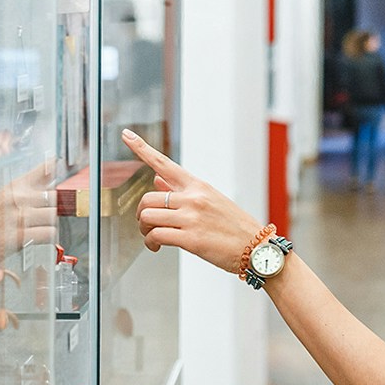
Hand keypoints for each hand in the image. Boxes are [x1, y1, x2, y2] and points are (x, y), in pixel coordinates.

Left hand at [122, 129, 264, 274]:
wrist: (258, 248)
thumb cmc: (235, 227)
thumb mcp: (211, 201)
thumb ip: (181, 192)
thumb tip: (157, 181)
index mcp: (198, 186)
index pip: (164, 163)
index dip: (142, 148)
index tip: (126, 135)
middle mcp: (193, 198)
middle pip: (147, 198)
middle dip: (140, 213)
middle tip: (146, 224)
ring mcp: (192, 218)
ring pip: (148, 216)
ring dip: (144, 230)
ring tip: (152, 237)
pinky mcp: (191, 239)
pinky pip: (156, 235)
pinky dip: (151, 242)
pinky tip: (156, 246)